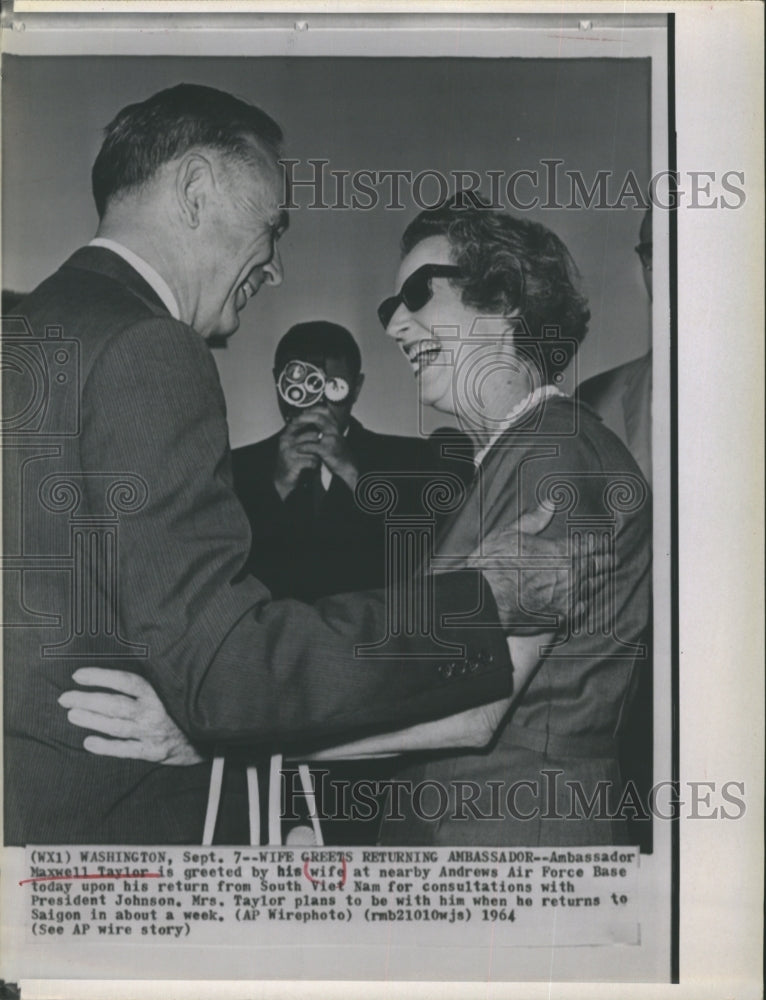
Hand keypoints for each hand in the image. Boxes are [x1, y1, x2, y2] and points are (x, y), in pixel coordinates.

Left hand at [58, 667, 203, 765]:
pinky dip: (105, 747)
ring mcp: (152, 733)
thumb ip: (148, 683)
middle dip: (87, 700)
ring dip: (91, 720)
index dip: (100, 677)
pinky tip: (88, 742)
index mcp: (158, 692)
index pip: (125, 681)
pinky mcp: (152, 752)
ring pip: (116, 726)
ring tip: (72, 715)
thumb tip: (117, 672)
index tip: (78, 675)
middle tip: (65, 698)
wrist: (207, 736)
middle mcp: (153, 712)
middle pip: (114, 704)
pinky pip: (124, 750)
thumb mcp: (171, 689)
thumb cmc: (182, 707)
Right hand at [273, 410, 323, 498]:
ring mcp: (289, 452)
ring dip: (317, 455)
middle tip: (321, 449)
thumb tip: (317, 423)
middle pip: (310, 436)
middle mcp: (286, 441)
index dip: (313, 424)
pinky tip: (313, 466)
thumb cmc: (292, 460)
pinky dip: (315, 464)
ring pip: (312, 449)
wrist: (283, 478)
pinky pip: (311, 461)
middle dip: (319, 443)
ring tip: (317, 458)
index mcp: (287, 435)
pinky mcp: (293, 463)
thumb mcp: (294, 445)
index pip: (300, 423)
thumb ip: (302, 434)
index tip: (322, 429)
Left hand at [294, 406, 359, 491]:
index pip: (326, 411)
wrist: (349, 467)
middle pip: (319, 416)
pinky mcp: (327, 450)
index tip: (304, 411)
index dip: (314, 409)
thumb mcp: (336, 438)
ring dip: (303, 425)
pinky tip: (298, 449)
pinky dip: (303, 447)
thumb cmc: (340, 454)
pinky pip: (312, 445)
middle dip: (304, 416)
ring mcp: (331, 439)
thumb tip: (315, 424)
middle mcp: (335, 430)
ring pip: (316, 425)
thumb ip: (327, 430)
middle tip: (295, 419)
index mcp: (336, 427)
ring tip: (293, 429)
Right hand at [467, 506, 610, 626]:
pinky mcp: (560, 617)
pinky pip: (581, 610)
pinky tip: (584, 601)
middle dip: (606, 561)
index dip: (601, 543)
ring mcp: (568, 598)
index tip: (607, 542)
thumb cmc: (494, 564)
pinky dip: (584, 603)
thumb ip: (534, 519)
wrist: (484, 600)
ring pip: (593, 588)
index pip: (592, 545)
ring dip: (598, 581)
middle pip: (598, 567)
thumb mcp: (510, 533)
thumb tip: (549, 503)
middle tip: (612, 559)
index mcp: (562, 551)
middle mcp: (571, 574)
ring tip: (602, 578)